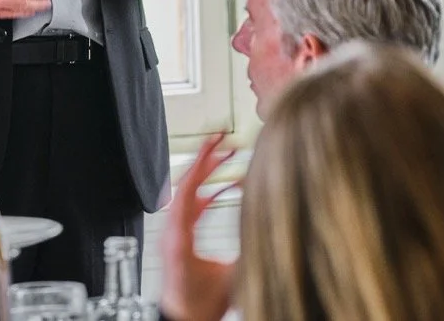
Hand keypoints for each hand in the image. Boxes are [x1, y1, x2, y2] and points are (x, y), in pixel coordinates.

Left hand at [159, 133, 236, 320]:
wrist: (182, 318)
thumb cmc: (197, 304)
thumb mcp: (228, 279)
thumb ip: (247, 256)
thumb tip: (270, 234)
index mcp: (180, 234)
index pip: (189, 188)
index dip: (201, 162)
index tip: (212, 142)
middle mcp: (174, 228)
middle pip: (188, 184)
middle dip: (207, 159)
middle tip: (223, 139)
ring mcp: (175, 231)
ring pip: (190, 193)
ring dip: (208, 174)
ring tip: (227, 156)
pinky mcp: (181, 236)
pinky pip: (193, 205)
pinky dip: (209, 191)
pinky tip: (227, 186)